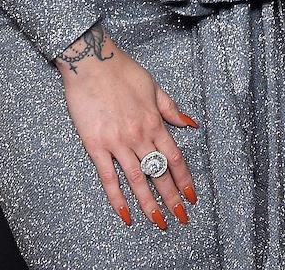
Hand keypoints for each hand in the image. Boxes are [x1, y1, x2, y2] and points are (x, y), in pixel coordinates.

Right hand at [56, 24, 199, 229]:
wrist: (92, 63)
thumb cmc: (123, 71)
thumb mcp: (154, 86)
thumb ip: (171, 108)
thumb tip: (190, 123)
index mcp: (155, 121)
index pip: (175, 158)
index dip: (185, 179)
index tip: (192, 196)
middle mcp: (139, 135)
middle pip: (159, 173)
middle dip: (172, 198)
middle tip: (181, 217)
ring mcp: (117, 142)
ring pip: (138, 180)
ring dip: (150, 203)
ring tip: (159, 222)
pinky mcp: (96, 146)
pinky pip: (109, 178)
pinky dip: (118, 199)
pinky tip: (126, 214)